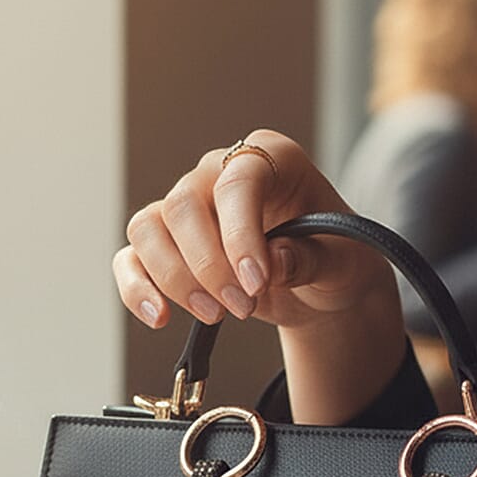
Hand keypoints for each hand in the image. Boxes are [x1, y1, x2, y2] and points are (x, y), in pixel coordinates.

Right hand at [114, 129, 391, 331]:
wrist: (320, 285)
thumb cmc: (335, 258)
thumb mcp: (344, 261)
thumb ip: (312, 258)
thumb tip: (273, 261)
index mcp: (270, 159)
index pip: (237, 181)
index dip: (240, 233)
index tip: (256, 281)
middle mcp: (219, 173)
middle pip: (183, 205)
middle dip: (208, 266)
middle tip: (243, 308)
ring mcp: (188, 207)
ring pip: (149, 229)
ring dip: (175, 279)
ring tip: (215, 315)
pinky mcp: (167, 244)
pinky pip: (132, 259)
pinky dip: (137, 289)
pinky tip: (160, 318)